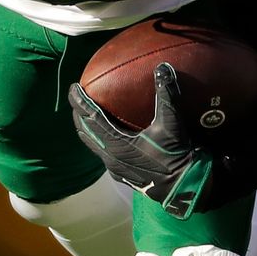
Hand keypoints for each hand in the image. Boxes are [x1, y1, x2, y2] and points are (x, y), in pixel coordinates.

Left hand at [68, 64, 219, 218]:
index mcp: (117, 144)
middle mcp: (110, 157)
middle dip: (79, 114)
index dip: (80, 102)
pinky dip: (100, 140)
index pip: (91, 118)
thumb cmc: (176, 156)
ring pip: (93, 145)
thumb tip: (162, 67)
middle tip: (77, 99)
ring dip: (87, 129)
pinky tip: (109, 136)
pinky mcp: (122, 175)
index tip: (73, 87)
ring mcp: (115, 168)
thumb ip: (166, 95)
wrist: (183, 188)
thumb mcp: (171, 124)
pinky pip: (103, 154)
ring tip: (86, 116)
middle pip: (85, 132)